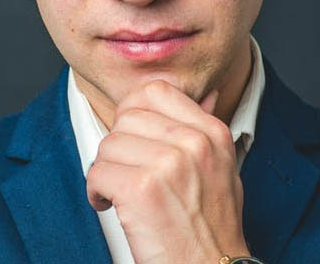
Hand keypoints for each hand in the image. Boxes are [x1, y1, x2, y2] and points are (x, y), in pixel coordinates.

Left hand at [86, 79, 249, 263]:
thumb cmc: (212, 227)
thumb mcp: (223, 168)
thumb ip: (206, 130)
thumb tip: (206, 95)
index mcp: (212, 133)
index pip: (156, 91)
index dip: (132, 112)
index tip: (132, 137)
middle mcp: (194, 143)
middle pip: (127, 116)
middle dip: (118, 145)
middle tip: (125, 170)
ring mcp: (169, 164)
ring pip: (109, 144)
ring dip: (106, 170)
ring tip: (119, 193)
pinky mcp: (142, 190)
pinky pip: (98, 172)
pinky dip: (96, 192)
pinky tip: (111, 205)